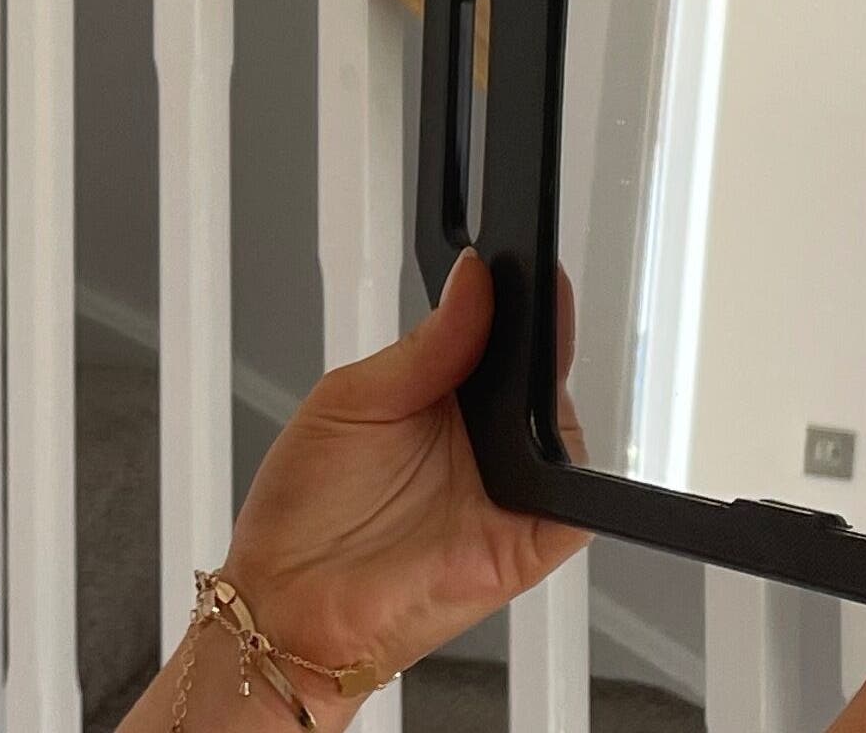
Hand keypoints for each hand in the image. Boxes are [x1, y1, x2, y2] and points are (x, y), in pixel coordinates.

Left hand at [214, 251, 588, 724]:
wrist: (286, 599)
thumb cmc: (305, 509)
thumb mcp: (353, 399)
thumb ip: (424, 346)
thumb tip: (473, 282)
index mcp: (442, 396)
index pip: (502, 337)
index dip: (520, 302)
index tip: (523, 266)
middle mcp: (482, 443)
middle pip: (542, 380)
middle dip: (542, 343)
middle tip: (527, 310)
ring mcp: (509, 494)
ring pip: (563, 432)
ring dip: (548, 401)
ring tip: (511, 381)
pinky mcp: (528, 545)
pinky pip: (578, 505)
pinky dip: (570, 477)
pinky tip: (537, 446)